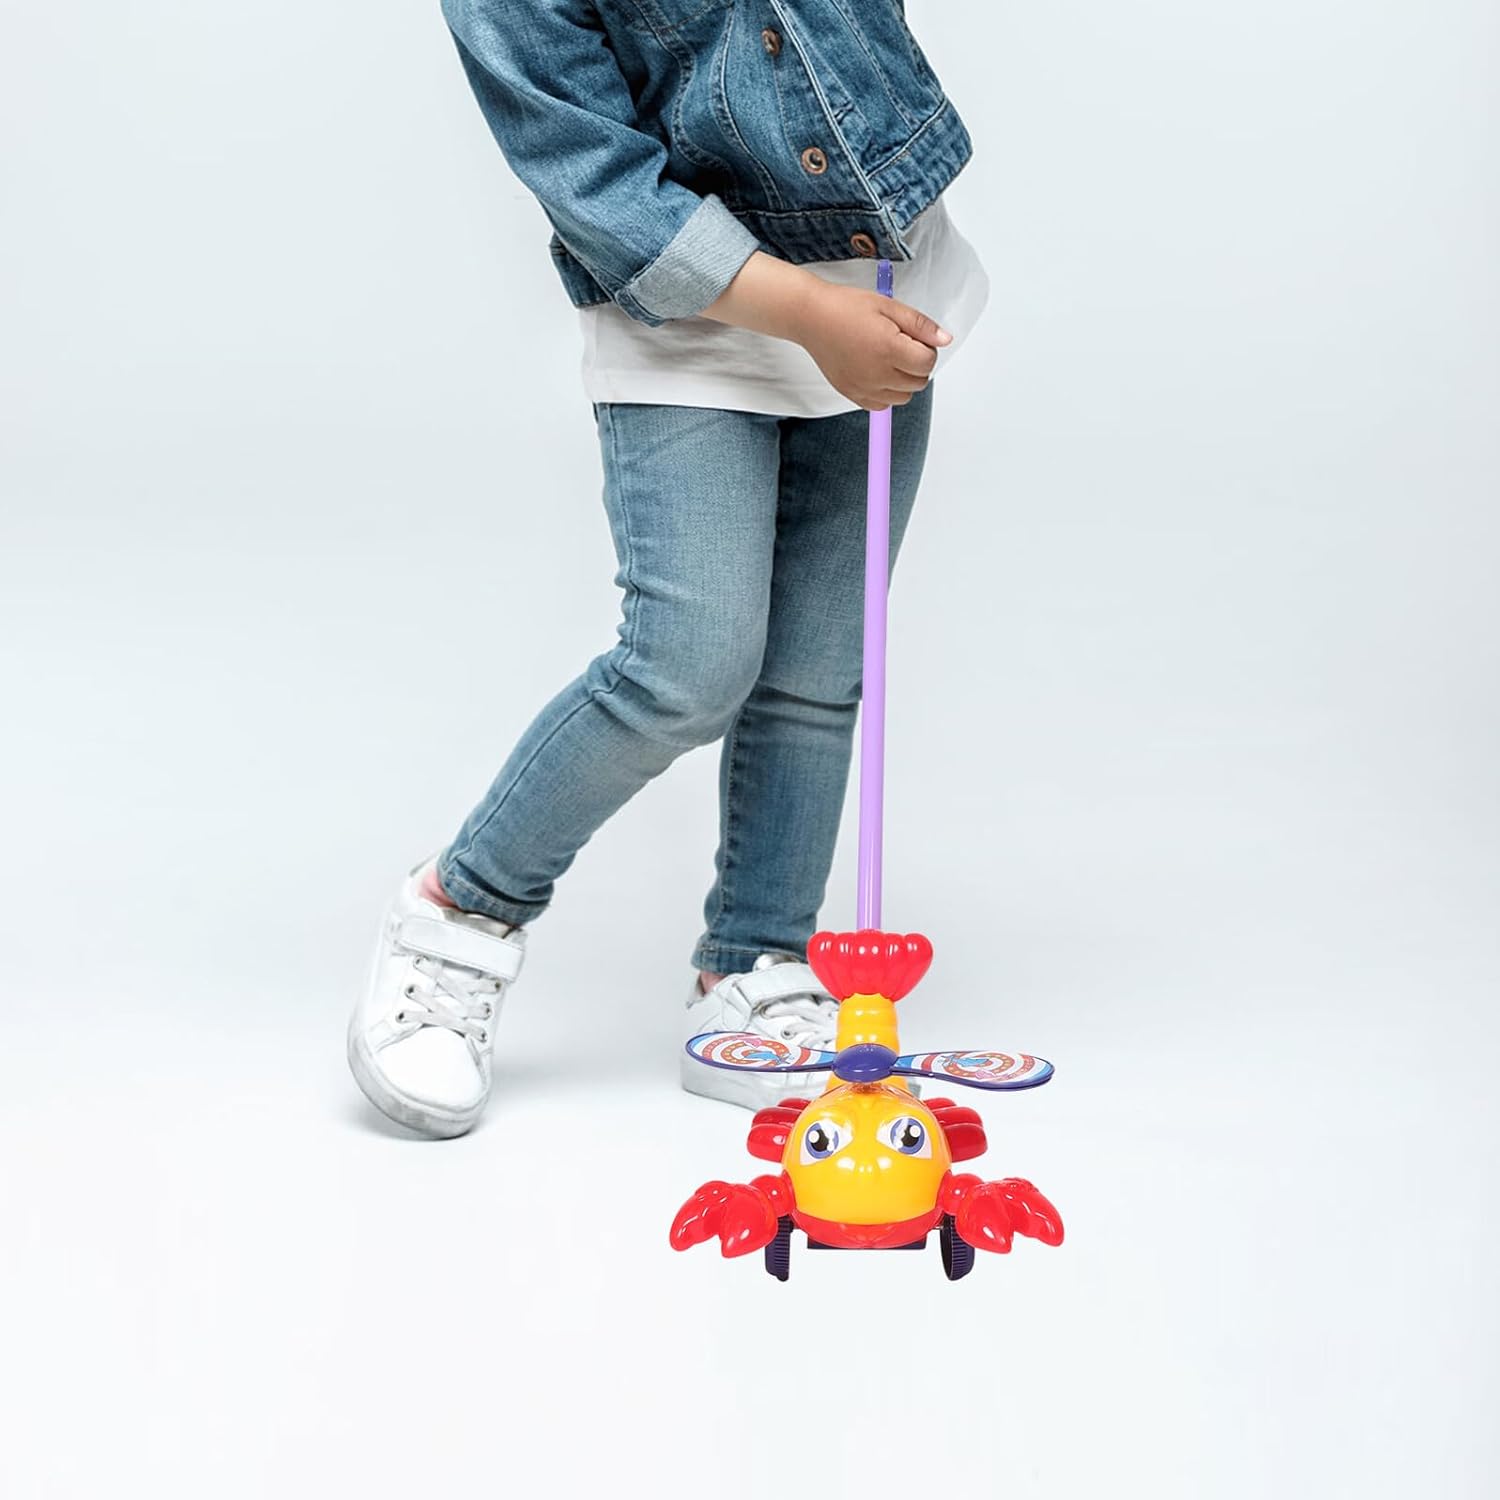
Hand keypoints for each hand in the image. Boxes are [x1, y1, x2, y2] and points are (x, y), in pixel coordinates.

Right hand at [700, 250, 950, 410]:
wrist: (812, 317)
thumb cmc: (847, 307)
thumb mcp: (889, 306)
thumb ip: (920, 325)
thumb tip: (945, 340)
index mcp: (889, 348)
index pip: (927, 363)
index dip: (927, 349)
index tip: (915, 338)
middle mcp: (877, 374)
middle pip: (918, 383)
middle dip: (917, 365)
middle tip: (901, 345)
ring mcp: (863, 388)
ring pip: (903, 397)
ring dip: (903, 381)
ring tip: (888, 359)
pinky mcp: (851, 394)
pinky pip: (881, 405)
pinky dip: (886, 393)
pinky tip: (877, 373)